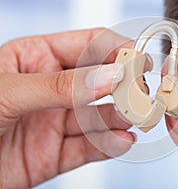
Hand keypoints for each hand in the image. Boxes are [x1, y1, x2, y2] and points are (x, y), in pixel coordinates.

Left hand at [0, 29, 133, 187]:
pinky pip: (88, 148)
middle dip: (123, 86)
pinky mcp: (55, 154)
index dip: (116, 49)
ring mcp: (54, 122)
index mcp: (36, 58)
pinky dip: (108, 145)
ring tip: (135, 118)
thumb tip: (108, 75)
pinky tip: (123, 140)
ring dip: (120, 117)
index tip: (140, 58)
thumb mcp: (7, 91)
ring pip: (97, 117)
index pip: (88, 45)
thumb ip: (61, 85)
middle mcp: (51, 89)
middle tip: (142, 93)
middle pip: (98, 82)